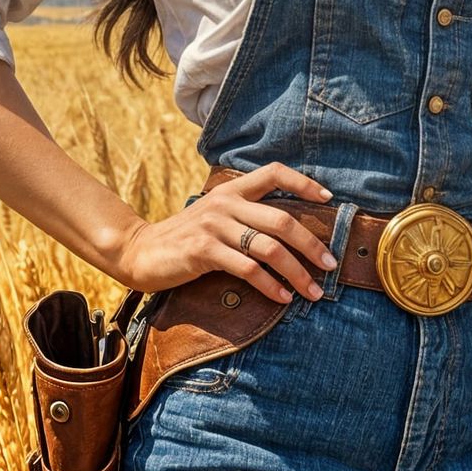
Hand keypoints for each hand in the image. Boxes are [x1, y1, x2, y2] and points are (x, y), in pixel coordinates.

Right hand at [114, 161, 339, 303]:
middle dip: (312, 244)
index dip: (304, 183)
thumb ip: (244, 216)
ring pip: (269, 248)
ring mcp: (214, 226)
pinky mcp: (203, 251)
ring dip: (297, 272)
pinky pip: (248, 269)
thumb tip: (288, 232)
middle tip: (331, 264)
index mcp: (232, 191)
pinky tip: (282, 297)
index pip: (274, 173)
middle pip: (282, 220)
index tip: (330, 199)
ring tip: (313, 291)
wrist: (140, 251)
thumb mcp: (215, 216)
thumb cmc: (184, 238)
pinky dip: (270, 286)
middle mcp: (226, 203)